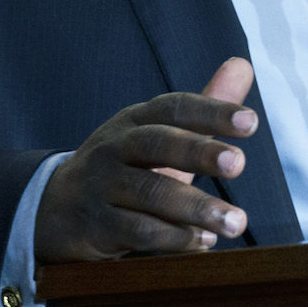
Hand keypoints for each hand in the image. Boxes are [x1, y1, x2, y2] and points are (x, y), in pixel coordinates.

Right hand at [35, 57, 258, 263]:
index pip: (174, 107)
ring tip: (236, 222)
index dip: (211, 111)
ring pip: (150, 192)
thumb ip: (205, 108)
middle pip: (157, 143)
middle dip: (199, 152)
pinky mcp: (95, 225)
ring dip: (197, 208)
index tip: (251, 122)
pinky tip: (204, 242)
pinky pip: (137, 230)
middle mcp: (115, 147)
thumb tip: (244, 65)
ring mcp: (101, 185)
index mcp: (135, 120)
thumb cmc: (125, 167)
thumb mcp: (159, 135)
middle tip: (237, 164)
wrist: (56, 209)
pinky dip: (174, 238)